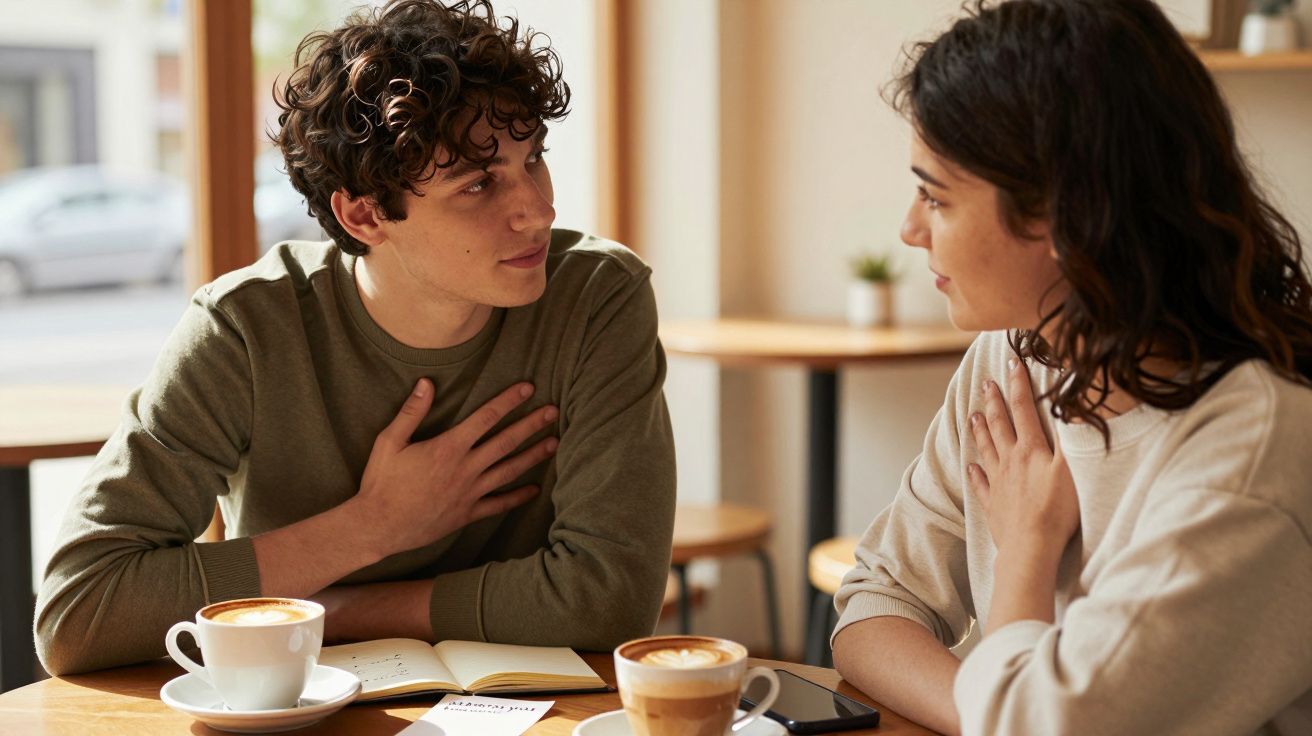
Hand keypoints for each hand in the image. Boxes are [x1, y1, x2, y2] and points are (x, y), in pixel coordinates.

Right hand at [353, 379, 557, 556]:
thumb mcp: (389, 442)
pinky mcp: (467, 514)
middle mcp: (465, 469)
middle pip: (506, 442)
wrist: (378, 527)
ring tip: (555, 443)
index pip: (486, 417)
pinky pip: (499, 505)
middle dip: (531, 425)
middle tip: (554, 411)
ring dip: (533, 456)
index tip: (528, 388)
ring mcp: (469, 493)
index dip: (509, 400)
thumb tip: (427, 382)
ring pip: (509, 471)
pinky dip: (518, 497)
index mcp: (448, 448)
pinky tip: (535, 490)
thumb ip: (411, 412)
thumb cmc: (381, 483)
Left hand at [968, 357, 1078, 559]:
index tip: (1012, 363)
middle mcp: (1010, 461)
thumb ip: (1071, 439)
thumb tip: (1069, 408)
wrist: (1030, 546)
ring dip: (981, 430)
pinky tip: (971, 466)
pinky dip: (976, 473)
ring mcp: (998, 482)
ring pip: (987, 449)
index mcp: (1030, 449)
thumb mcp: (1072, 469)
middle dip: (994, 400)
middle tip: (985, 383)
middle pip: (1000, 424)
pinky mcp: (993, 504)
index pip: (1023, 408)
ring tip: (973, 415)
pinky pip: (981, 484)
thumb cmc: (1056, 509)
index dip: (1017, 384)